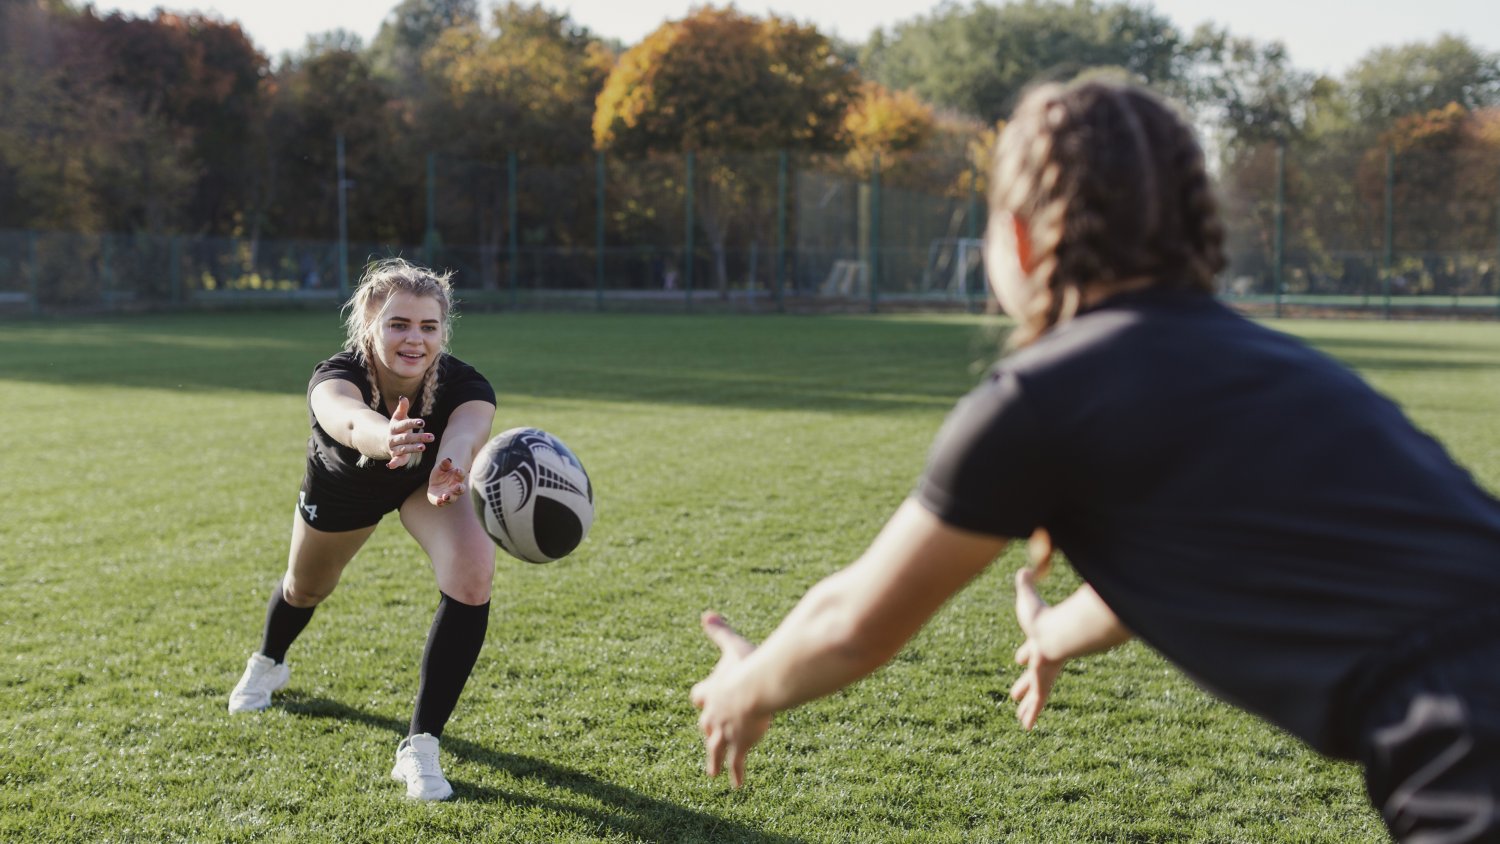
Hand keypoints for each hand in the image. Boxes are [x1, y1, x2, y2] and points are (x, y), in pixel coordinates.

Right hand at [385, 396, 431, 468]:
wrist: (383, 440)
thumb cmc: (397, 427)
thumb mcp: (398, 417)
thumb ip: (402, 408)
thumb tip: (403, 397)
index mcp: (395, 427)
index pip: (405, 424)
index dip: (413, 423)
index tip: (423, 422)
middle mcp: (394, 437)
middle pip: (406, 437)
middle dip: (419, 437)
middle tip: (432, 437)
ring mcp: (394, 447)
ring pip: (404, 448)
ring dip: (413, 448)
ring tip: (423, 447)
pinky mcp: (396, 456)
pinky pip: (395, 460)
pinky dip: (394, 463)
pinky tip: (391, 466)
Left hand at [426, 456, 465, 506]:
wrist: (437, 483)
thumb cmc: (442, 473)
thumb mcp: (441, 467)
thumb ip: (444, 464)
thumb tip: (447, 459)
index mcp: (458, 477)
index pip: (461, 474)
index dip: (460, 472)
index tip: (457, 469)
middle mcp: (456, 487)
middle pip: (461, 489)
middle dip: (460, 488)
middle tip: (458, 487)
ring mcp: (450, 494)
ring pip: (452, 498)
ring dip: (450, 498)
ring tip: (445, 497)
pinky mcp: (442, 500)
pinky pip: (442, 503)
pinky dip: (441, 502)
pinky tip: (438, 501)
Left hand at [689, 612, 770, 787]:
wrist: (755, 688)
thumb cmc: (746, 665)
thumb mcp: (731, 646)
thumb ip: (719, 632)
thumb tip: (705, 614)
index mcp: (710, 692)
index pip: (700, 697)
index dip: (703, 699)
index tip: (703, 702)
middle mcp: (712, 715)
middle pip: (706, 726)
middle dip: (709, 732)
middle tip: (710, 738)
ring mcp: (724, 732)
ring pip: (715, 750)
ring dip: (714, 761)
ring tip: (712, 772)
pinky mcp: (738, 745)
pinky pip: (735, 764)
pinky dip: (736, 774)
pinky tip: (737, 785)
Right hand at [1010, 567, 1064, 730]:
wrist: (1060, 633)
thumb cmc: (1043, 616)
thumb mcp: (1027, 597)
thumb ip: (1026, 583)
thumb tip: (1024, 568)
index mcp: (1041, 640)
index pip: (1032, 649)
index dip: (1025, 652)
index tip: (1019, 658)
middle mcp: (1045, 659)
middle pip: (1033, 675)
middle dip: (1025, 684)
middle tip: (1016, 694)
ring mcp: (1045, 673)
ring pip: (1036, 693)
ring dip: (1029, 706)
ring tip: (1023, 721)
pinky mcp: (1044, 683)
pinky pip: (1038, 702)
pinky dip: (1031, 714)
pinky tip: (1027, 727)